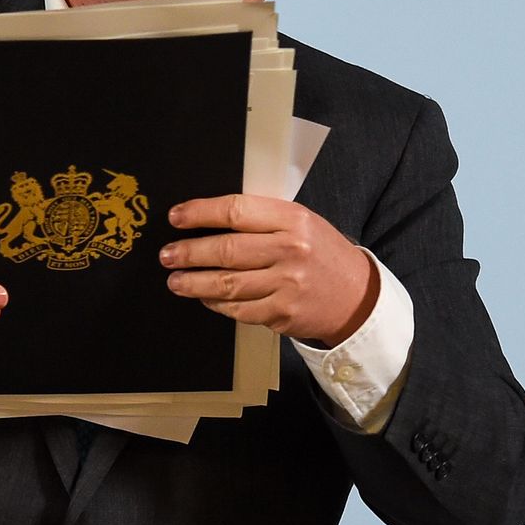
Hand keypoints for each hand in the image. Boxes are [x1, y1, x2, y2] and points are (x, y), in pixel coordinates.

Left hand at [158, 195, 378, 346]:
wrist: (357, 296)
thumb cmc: (321, 253)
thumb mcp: (300, 223)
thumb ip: (261, 218)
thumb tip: (208, 218)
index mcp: (293, 219)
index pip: (235, 211)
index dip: (199, 214)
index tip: (175, 217)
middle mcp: (290, 250)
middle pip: (226, 250)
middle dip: (188, 253)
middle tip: (166, 255)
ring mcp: (287, 285)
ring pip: (227, 284)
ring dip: (193, 283)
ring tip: (175, 280)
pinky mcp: (282, 314)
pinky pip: (238, 309)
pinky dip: (216, 304)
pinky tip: (204, 297)